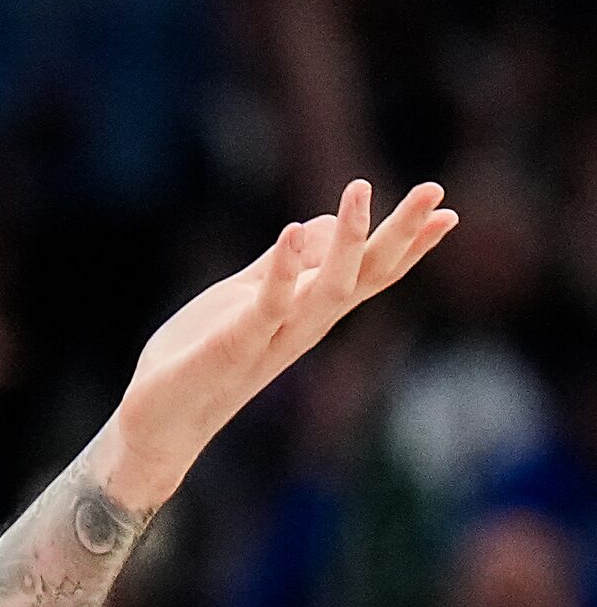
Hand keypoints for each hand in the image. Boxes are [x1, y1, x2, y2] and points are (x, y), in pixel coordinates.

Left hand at [102, 179, 456, 509]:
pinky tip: (295, 231)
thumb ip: (283, 264)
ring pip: (331, 288)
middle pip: (367, 276)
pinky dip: (286, 270)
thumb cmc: (201, 354)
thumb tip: (326, 224)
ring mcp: (275, 336)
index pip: (371, 276)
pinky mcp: (237, 343)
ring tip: (362, 189)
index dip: (408, 245)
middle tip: (435, 190)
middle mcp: (304, 326)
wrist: (159, 417)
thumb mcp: (245, 296)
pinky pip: (270, 304)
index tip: (447, 211)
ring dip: (350, 238)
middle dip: (401, 234)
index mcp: (308, 313)